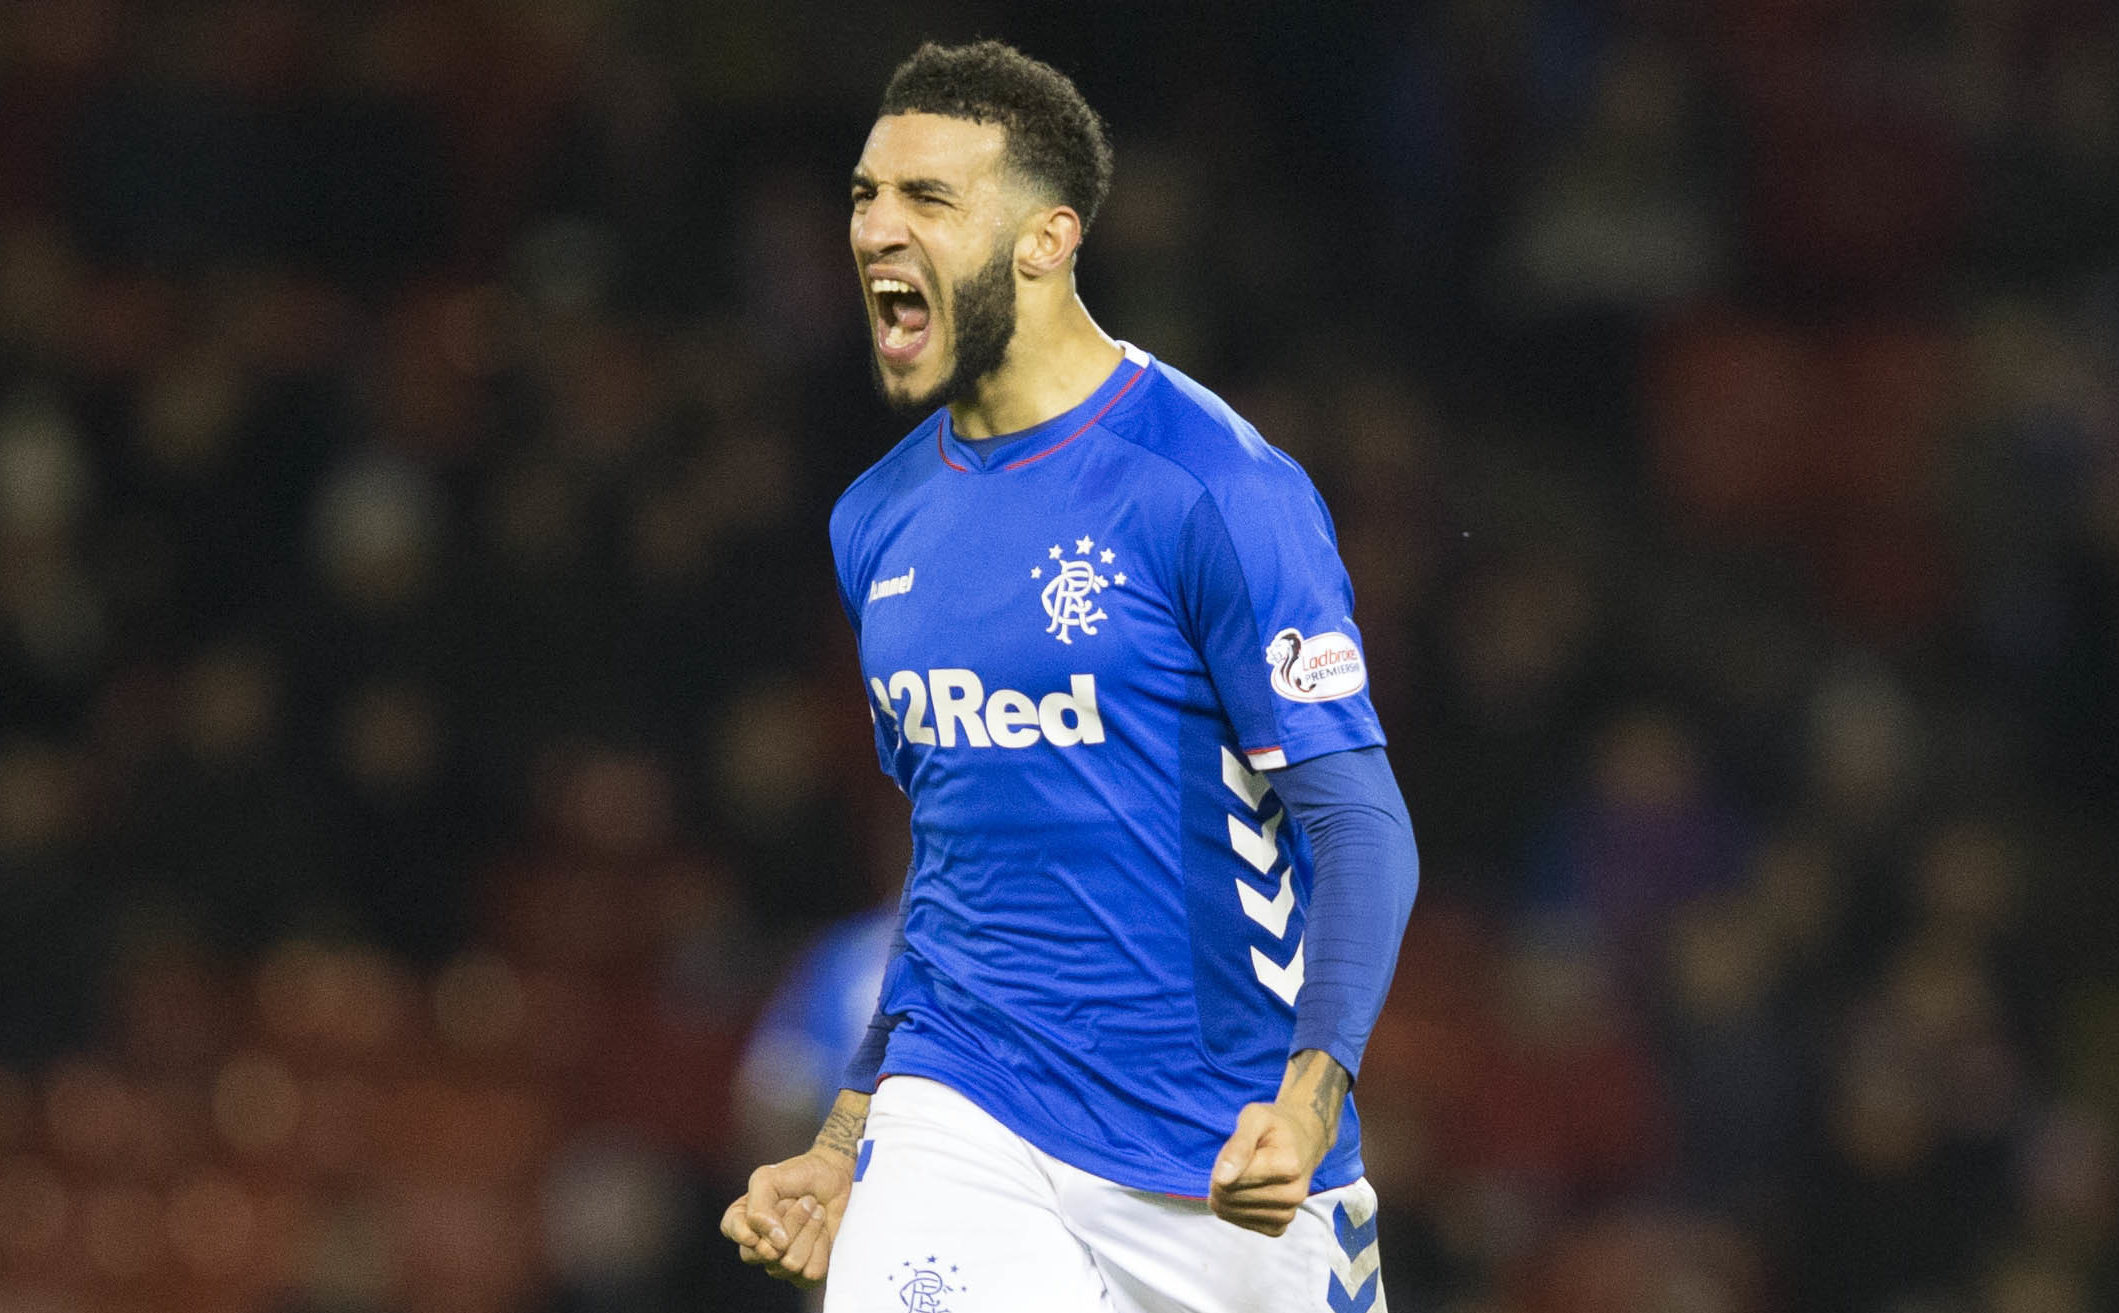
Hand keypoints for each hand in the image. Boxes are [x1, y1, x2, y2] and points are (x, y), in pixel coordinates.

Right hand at [720, 1147, 854, 1286]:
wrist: (837, 1177)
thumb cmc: (801, 1175)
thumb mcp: (769, 1177)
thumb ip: (759, 1207)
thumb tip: (774, 1243)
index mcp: (742, 1222)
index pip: (734, 1231)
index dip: (760, 1219)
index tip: (781, 1199)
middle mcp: (757, 1248)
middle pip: (767, 1252)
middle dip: (793, 1221)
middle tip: (803, 1200)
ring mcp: (781, 1263)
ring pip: (790, 1263)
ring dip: (810, 1230)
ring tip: (816, 1211)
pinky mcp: (806, 1273)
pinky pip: (811, 1272)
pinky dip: (822, 1245)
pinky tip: (823, 1231)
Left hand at [1208, 1049, 1347, 1235]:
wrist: (1303, 1141)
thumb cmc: (1274, 1127)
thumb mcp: (1254, 1117)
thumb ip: (1238, 1146)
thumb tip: (1221, 1179)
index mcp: (1289, 1166)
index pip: (1229, 1179)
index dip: (1223, 1162)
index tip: (1238, 1148)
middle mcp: (1293, 1195)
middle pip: (1227, 1197)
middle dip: (1222, 1177)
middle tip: (1241, 1160)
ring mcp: (1288, 1213)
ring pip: (1229, 1211)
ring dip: (1226, 1192)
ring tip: (1246, 1173)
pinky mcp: (1279, 1227)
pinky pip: (1239, 1223)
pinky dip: (1234, 1207)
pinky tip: (1246, 1190)